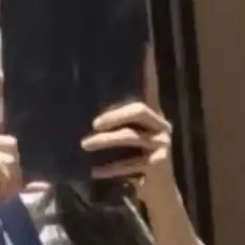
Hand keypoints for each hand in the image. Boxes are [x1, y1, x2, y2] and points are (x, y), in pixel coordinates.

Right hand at [0, 75, 31, 224]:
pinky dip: (5, 182)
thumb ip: (19, 180)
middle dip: (18, 167)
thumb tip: (46, 183)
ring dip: (13, 177)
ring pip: (9, 154)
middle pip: (12, 141)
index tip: (0, 72)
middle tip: (11, 187)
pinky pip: (0, 164)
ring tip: (4, 193)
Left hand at [86, 55, 174, 192]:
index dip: (148, 71)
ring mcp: (162, 146)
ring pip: (131, 137)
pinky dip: (110, 168)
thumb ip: (115, 128)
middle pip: (139, 110)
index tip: (145, 48)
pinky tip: (94, 172)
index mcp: (153, 118)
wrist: (158, 196)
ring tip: (84, 145)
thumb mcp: (126, 145)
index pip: (151, 90)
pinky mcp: (159, 166)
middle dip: (114, 115)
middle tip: (93, 123)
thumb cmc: (136, 167)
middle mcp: (161, 127)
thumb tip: (83, 116)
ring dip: (105, 141)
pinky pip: (130, 163)